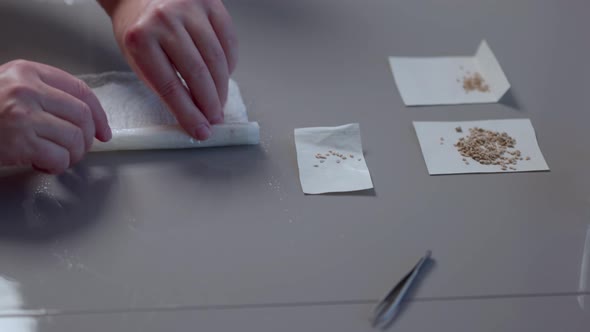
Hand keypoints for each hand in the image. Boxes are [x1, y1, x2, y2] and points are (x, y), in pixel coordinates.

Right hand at [0, 60, 111, 173]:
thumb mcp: (11, 89)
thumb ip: (44, 95)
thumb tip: (86, 118)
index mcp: (28, 72)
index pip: (81, 90)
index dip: (99, 114)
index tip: (103, 131)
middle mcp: (27, 90)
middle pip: (83, 117)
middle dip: (86, 140)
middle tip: (76, 150)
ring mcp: (23, 115)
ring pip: (75, 139)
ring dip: (72, 156)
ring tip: (56, 158)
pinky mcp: (20, 141)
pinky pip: (60, 158)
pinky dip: (57, 167)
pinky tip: (43, 166)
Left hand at [102, 0, 237, 139]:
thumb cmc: (138, 29)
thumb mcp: (138, 59)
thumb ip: (163, 84)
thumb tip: (194, 114)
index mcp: (140, 38)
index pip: (170, 86)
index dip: (189, 113)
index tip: (200, 130)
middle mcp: (165, 20)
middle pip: (197, 73)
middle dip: (210, 104)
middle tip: (215, 120)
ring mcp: (189, 8)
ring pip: (216, 58)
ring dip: (222, 87)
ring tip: (220, 103)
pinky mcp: (209, 1)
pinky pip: (228, 39)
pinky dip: (229, 63)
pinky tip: (224, 76)